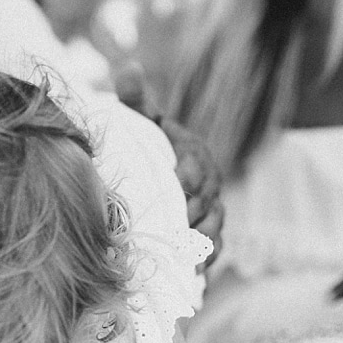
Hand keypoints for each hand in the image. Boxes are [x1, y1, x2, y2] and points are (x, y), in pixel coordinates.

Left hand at [113, 61, 223, 265]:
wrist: (161, 171)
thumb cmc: (148, 142)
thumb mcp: (143, 119)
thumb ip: (136, 98)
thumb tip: (128, 67)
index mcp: (194, 154)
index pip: (197, 165)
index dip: (191, 175)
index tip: (180, 183)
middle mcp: (208, 184)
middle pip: (207, 202)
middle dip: (193, 215)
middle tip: (176, 228)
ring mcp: (211, 210)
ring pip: (214, 229)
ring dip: (202, 244)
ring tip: (188, 259)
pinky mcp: (208, 234)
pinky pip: (214, 249)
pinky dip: (206, 262)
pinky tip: (193, 276)